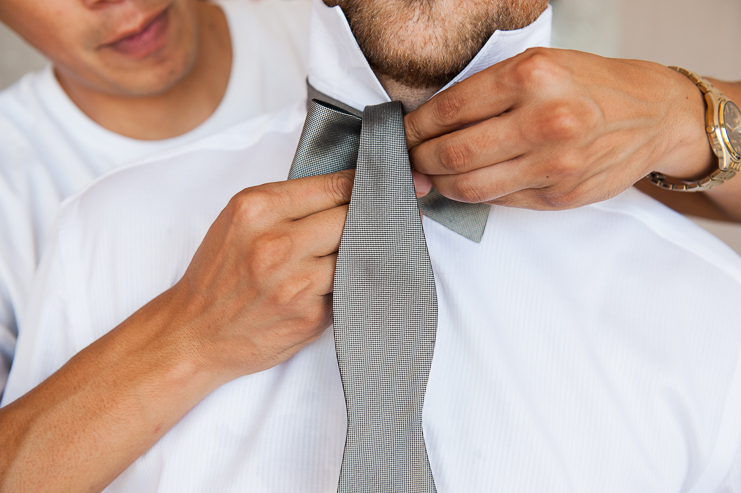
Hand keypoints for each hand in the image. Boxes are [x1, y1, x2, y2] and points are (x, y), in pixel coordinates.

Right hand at [165, 170, 353, 384]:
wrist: (195, 334)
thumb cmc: (219, 275)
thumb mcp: (238, 221)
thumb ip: (286, 203)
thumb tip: (345, 189)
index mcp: (257, 211)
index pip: (332, 186)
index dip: (358, 186)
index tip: (370, 189)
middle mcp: (276, 245)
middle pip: (351, 218)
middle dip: (362, 219)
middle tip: (366, 222)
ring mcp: (296, 283)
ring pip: (355, 254)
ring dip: (357, 254)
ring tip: (345, 255)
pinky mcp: (311, 316)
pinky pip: (348, 288)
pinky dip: (348, 284)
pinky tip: (331, 284)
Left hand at [405, 47, 714, 209]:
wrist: (654, 114)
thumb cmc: (590, 85)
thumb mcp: (540, 66)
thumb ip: (487, 93)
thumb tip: (428, 126)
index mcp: (532, 77)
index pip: (449, 110)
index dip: (414, 128)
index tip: (401, 134)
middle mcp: (543, 120)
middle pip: (453, 154)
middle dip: (419, 161)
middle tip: (410, 160)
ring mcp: (555, 164)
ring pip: (471, 187)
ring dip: (441, 184)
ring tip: (432, 176)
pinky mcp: (562, 195)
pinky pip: (500, 201)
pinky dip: (476, 195)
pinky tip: (470, 184)